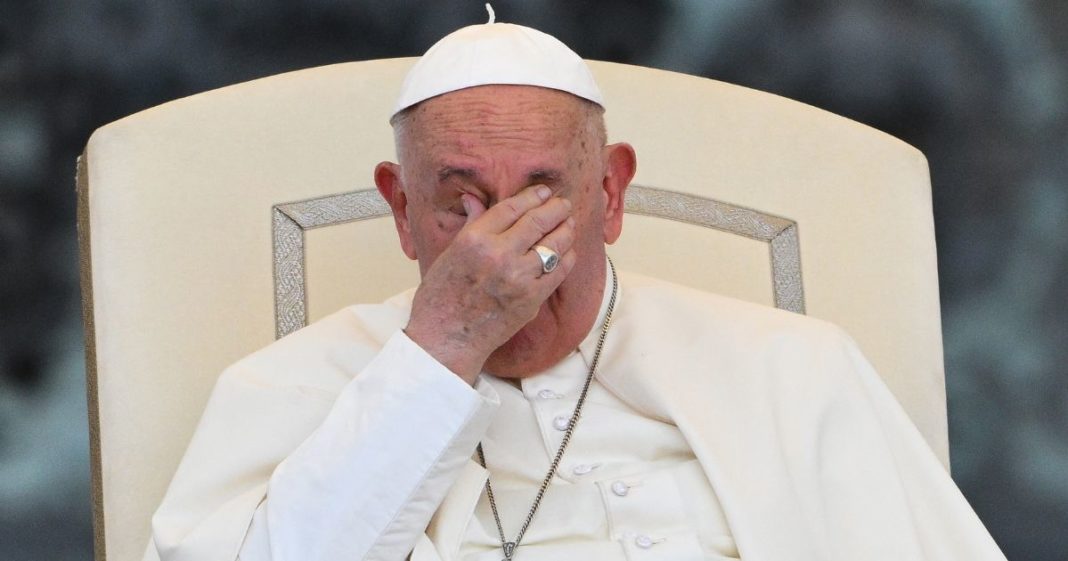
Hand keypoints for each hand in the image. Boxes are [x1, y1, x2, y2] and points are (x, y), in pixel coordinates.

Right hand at [404, 185, 576, 383]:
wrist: (446, 338)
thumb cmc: (440, 298)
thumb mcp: (449, 254)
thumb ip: (470, 225)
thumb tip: (475, 200)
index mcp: (474, 239)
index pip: (511, 208)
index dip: (532, 196)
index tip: (543, 191)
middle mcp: (498, 254)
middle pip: (537, 221)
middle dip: (555, 208)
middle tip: (564, 203)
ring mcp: (518, 277)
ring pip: (553, 245)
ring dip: (566, 230)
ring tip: (569, 223)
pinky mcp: (532, 299)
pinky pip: (558, 272)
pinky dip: (567, 258)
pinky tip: (568, 251)